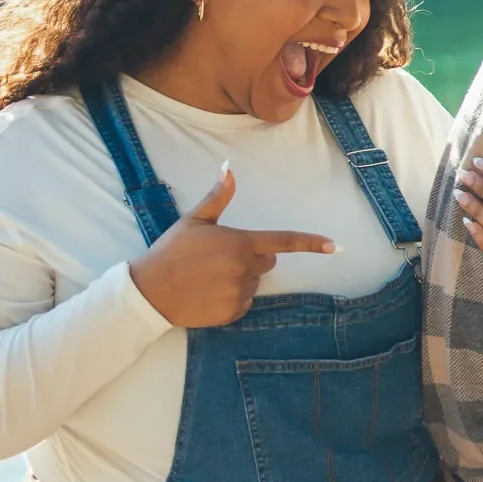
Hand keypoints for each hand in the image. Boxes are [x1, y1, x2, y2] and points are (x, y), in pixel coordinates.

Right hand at [129, 168, 335, 326]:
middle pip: (267, 263)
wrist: (149, 292)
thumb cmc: (170, 251)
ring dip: (240, 279)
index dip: (311, 243)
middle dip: (251, 258)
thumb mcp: (194, 220)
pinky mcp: (232, 313)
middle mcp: (244, 270)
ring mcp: (239, 294)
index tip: (334, 246)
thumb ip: (218, 196)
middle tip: (219, 258)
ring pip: (255, 284)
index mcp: (239, 243)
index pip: (283, 242)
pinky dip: (232, 298)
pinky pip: (244, 303)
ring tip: (209, 277)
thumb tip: (229, 168)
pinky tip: (209, 293)